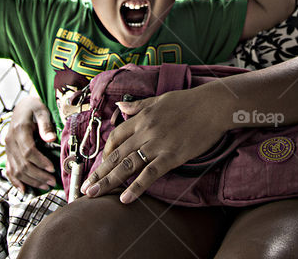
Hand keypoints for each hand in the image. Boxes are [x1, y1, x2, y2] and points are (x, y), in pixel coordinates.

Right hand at [4, 96, 57, 192]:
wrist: (22, 106)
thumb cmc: (35, 108)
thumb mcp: (42, 110)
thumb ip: (46, 125)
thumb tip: (51, 138)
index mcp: (19, 130)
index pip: (28, 151)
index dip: (40, 162)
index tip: (52, 169)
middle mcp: (10, 141)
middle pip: (22, 164)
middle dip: (38, 175)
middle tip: (52, 182)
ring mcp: (7, 149)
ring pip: (16, 170)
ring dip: (31, 181)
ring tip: (46, 186)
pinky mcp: (8, 153)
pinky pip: (9, 170)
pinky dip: (15, 181)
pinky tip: (24, 190)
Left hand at [80, 87, 227, 203]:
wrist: (212, 106)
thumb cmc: (188, 102)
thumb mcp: (159, 99)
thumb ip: (139, 105)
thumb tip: (121, 105)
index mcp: (142, 118)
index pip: (116, 136)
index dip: (105, 151)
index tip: (100, 163)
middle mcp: (145, 132)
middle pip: (116, 155)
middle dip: (99, 173)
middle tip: (85, 188)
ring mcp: (157, 145)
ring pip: (127, 165)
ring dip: (108, 181)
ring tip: (93, 194)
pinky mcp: (171, 157)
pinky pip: (150, 174)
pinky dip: (136, 187)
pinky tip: (125, 199)